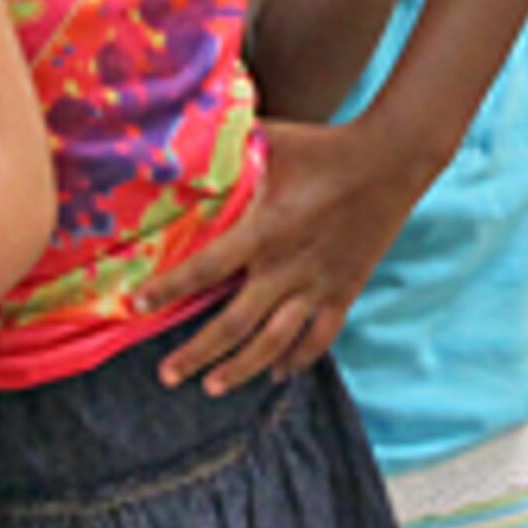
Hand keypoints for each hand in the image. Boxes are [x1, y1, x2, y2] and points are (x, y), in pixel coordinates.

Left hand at [143, 119, 417, 393]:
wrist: (391, 159)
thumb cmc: (325, 145)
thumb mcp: (271, 140)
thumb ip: (230, 147)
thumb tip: (187, 139)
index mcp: (265, 230)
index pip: (206, 269)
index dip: (169, 288)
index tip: (136, 305)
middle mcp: (288, 267)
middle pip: (234, 324)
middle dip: (196, 353)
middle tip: (166, 375)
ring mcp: (318, 285)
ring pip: (274, 342)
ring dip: (240, 369)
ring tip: (211, 387)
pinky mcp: (344, 291)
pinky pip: (318, 338)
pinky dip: (297, 360)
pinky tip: (276, 373)